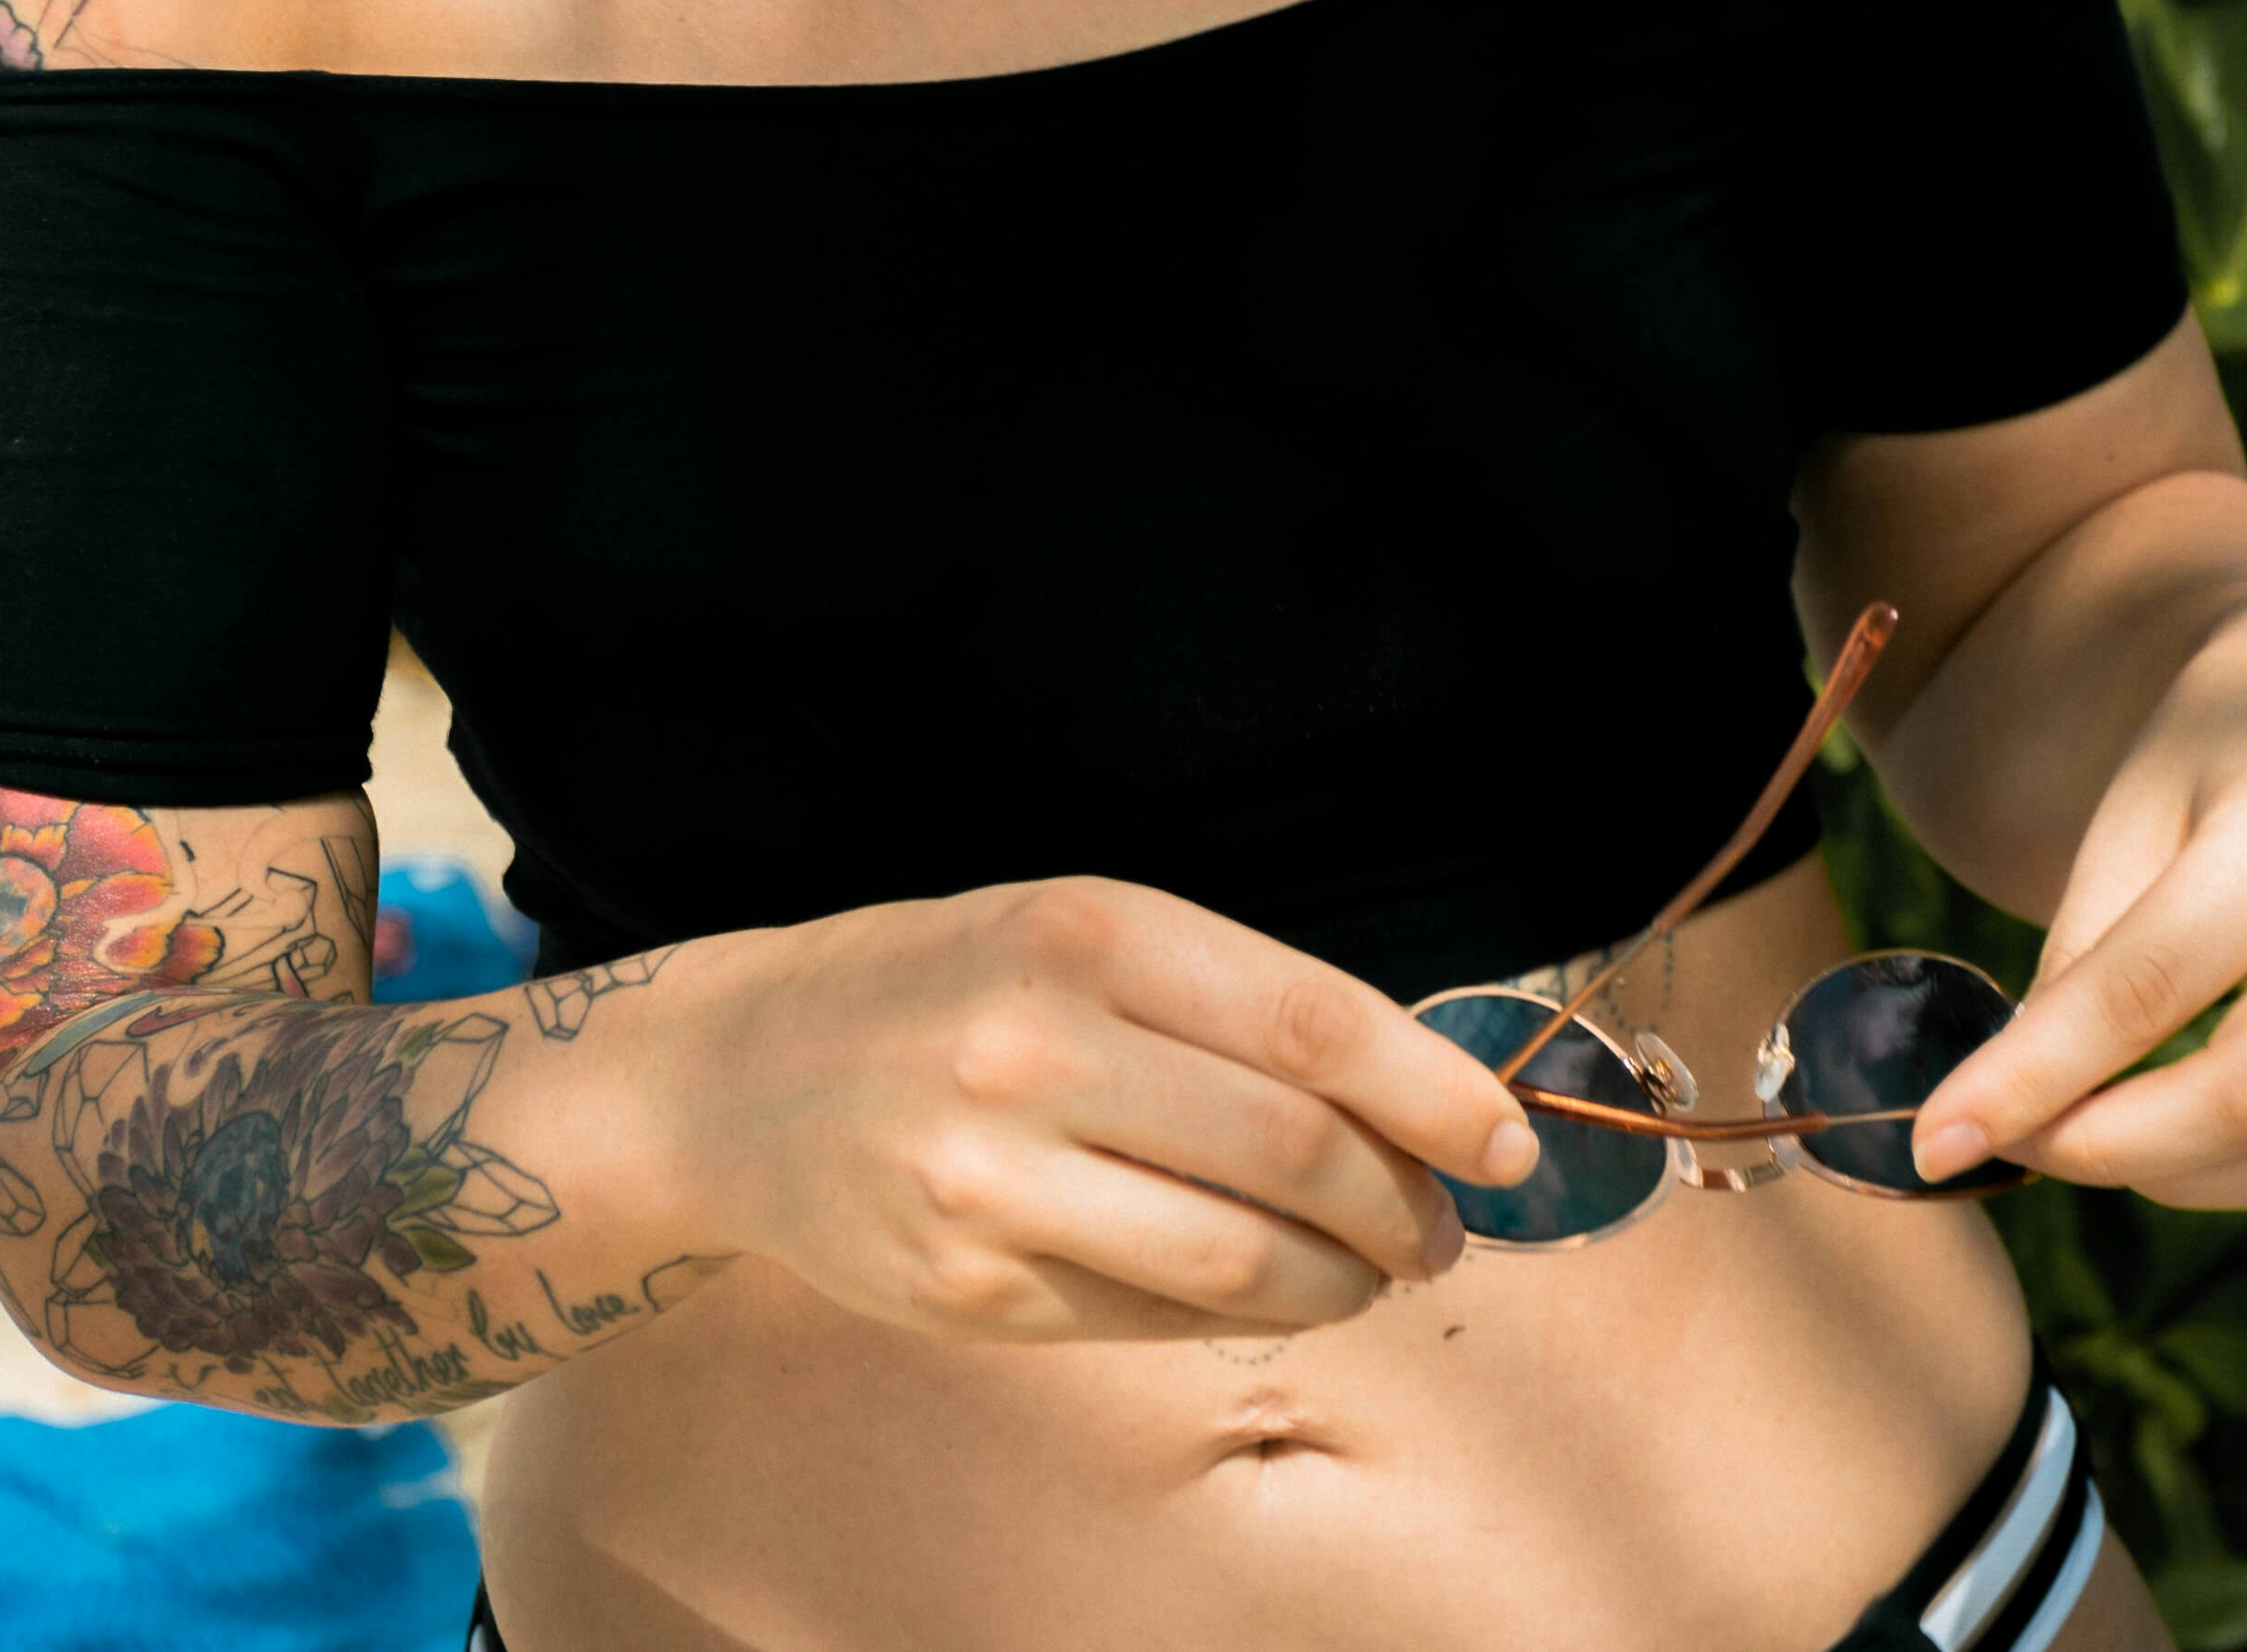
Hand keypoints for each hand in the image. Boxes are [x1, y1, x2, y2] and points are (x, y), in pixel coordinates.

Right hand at [666, 877, 1543, 1346]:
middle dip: (1406, 1203)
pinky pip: (1161, 1318)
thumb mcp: (1074, 928)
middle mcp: (1039, 1050)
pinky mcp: (972, 1289)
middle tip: (1443, 1225)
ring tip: (1375, 1270)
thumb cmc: (946, 986)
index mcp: (1085, 934)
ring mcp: (997, 1180)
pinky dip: (1250, 1315)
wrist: (741, 1076)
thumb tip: (1407, 1096)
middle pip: (1294, 1152)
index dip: (1433, 1091)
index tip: (1505, 1138)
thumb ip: (1225, 999)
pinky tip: (1273, 1293)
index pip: (1313, 1021)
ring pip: (1241, 1260)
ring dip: (1346, 1280)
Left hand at [1912, 591, 2246, 1224]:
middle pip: (2246, 1103)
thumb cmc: (2206, 760)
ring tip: (2103, 1132)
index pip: (2143, 995)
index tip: (1936, 1138)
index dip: (2031, 1081)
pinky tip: (2209, 1147)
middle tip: (2018, 1142)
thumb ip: (2083, 964)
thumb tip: (2020, 1117)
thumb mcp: (2124, 819)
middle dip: (2108, 1151)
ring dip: (2188, 1183)